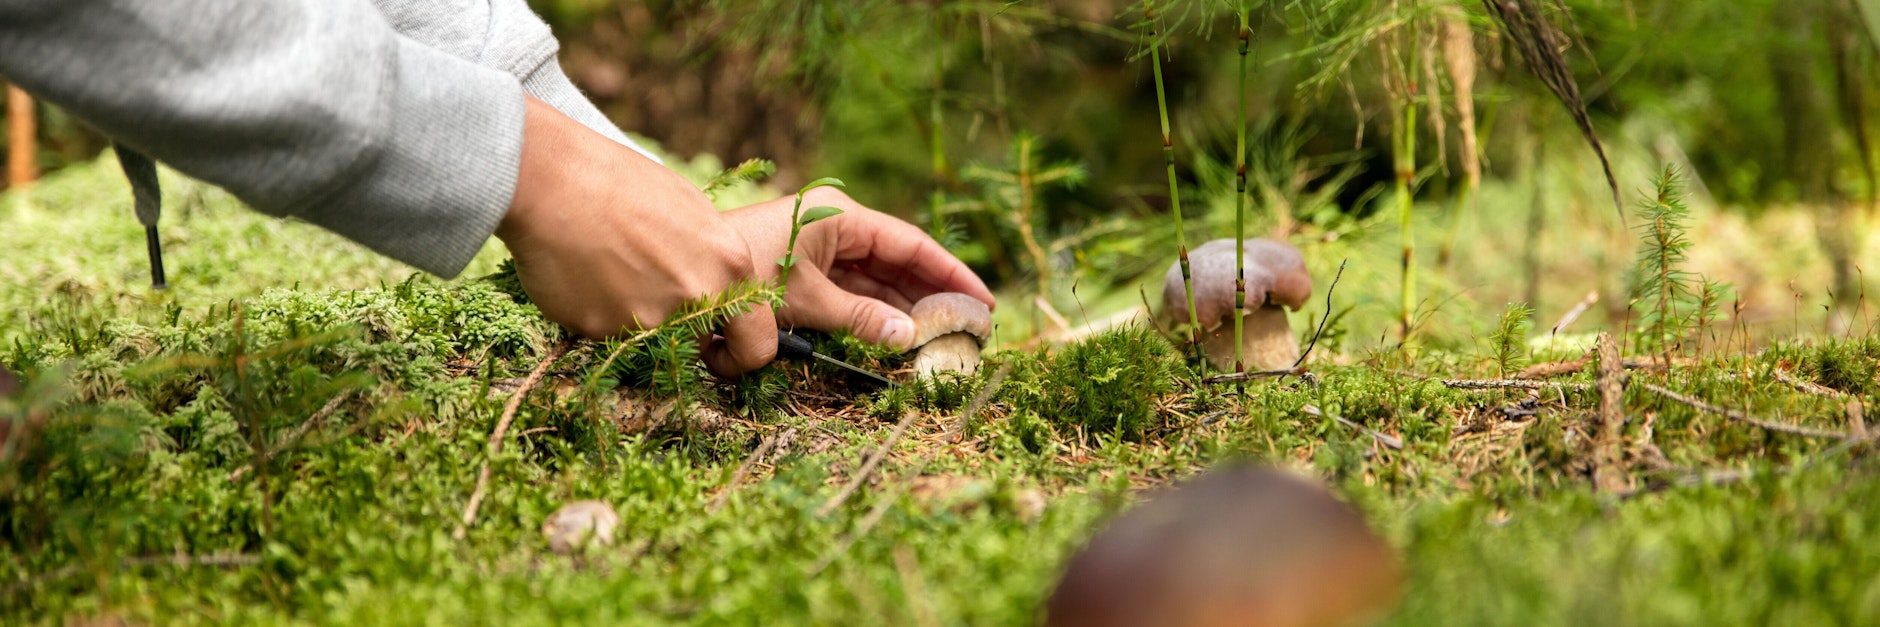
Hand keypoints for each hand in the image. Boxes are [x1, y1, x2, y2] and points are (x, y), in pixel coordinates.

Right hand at [497, 96, 777, 376]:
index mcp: (730, 265)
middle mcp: (698, 297)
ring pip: (652, 341)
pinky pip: (609, 334)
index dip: (740, 352)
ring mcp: (652, 318)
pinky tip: (583, 273)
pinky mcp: (606, 330)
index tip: (720, 348)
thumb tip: (716, 290)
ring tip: (609, 269)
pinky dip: (597, 312)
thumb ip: (710, 259)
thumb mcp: (690, 212)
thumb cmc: (620, 182)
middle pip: (702, 344)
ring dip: (635, 318)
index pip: (759, 344)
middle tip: (652, 299)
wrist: (553, 179)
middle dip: (684, 335)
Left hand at [721, 188, 994, 349]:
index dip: (949, 274)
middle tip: (968, 327)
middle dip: (931, 296)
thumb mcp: (808, 299)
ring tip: (940, 338)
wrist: (686, 272)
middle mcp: (836, 228)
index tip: (982, 300)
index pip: (911, 244)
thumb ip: (861, 319)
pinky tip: (898, 336)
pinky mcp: (805, 272)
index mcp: (842, 217)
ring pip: (875, 283)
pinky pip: (851, 294)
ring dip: (903, 310)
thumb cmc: (743, 275)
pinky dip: (872, 315)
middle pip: (898, 264)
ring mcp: (821, 250)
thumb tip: (910, 336)